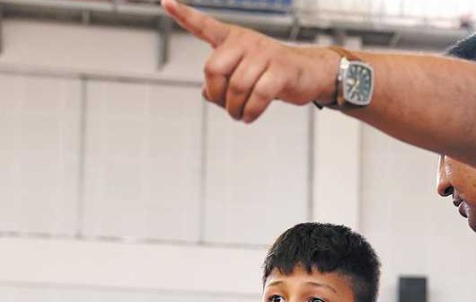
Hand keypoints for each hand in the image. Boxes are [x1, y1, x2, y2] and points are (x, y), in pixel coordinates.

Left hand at [161, 0, 338, 121]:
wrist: (309, 73)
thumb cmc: (271, 74)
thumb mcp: (243, 75)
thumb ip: (221, 83)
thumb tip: (207, 95)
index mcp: (232, 39)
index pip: (205, 26)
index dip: (185, 15)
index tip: (166, 3)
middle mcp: (246, 41)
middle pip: (213, 69)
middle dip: (216, 94)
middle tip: (225, 106)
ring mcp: (264, 54)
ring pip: (236, 87)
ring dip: (234, 109)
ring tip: (240, 115)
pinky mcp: (280, 70)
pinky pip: (257, 96)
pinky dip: (250, 112)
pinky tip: (249, 117)